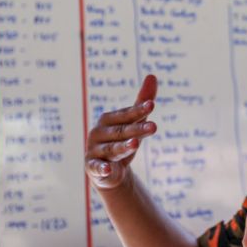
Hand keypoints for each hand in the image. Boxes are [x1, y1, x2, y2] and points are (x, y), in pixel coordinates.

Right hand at [85, 74, 157, 189]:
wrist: (108, 170)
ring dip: (123, 147)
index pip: (126, 114)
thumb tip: (152, 75)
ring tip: (136, 144)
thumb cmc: (121, 141)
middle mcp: (98, 133)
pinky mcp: (92, 167)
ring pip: (112, 149)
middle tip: (154, 127)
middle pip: (121, 132)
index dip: (139, 110)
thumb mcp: (133, 123)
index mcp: (107, 119)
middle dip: (137, 130)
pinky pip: (97, 167)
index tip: (152, 105)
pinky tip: (108, 170)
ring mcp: (94, 150)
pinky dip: (101, 169)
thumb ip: (141, 102)